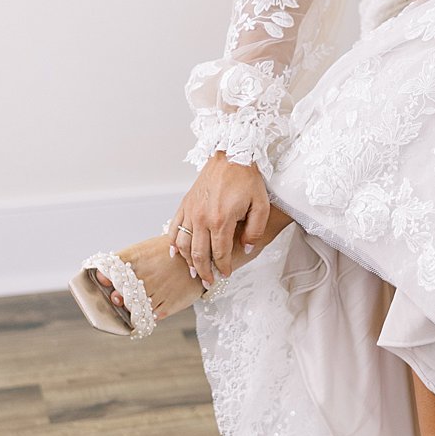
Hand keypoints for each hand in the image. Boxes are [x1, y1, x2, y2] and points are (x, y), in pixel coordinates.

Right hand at [170, 153, 272, 285]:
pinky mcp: (186, 203)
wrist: (231, 154)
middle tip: (208, 281)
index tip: (226, 274)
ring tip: (194, 271)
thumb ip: (255, 230)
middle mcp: (202, 218)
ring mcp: (191, 210)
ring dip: (187, 260)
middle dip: (204, 271)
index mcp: (221, 220)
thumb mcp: (261, 205)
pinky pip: (174, 226)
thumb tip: (245, 248)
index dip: (223, 267)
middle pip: (199, 253)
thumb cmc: (246, 178)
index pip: (219, 253)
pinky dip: (173, 241)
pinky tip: (174, 252)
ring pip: (183, 244)